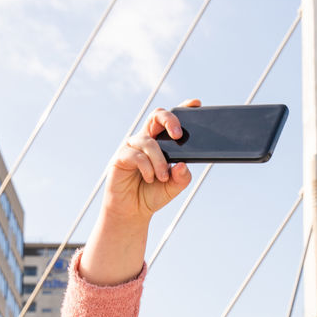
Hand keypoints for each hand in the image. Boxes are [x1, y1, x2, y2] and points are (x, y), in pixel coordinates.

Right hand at [102, 99, 200, 228]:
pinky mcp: (120, 158)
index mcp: (160, 142)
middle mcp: (145, 140)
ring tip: (163, 177)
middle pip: (156, 116)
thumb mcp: (173, 187)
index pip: (169, 121)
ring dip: (159, 160)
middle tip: (178, 135)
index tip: (196, 104)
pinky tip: (150, 178)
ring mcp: (131, 147)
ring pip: (149, 142)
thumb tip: (182, 165)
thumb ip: (182, 177)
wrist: (132, 211)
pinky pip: (136, 155)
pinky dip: (147, 167)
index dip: (182, 109)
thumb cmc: (152, 194)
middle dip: (169, 120)